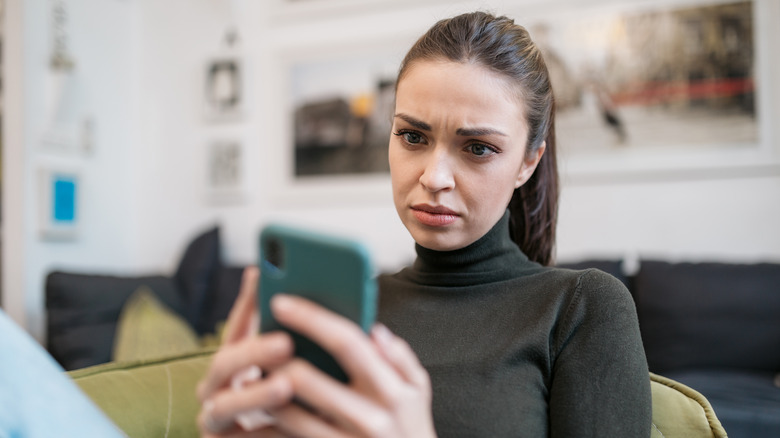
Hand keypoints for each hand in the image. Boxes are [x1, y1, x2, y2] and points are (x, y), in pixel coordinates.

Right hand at [196, 267, 295, 436]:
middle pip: (226, 362)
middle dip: (254, 351)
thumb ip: (309, 341)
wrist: (297, 436)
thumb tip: (340, 309)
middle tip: (286, 342)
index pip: (239, 325)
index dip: (248, 301)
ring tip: (285, 385)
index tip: (262, 274)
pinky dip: (251, 433)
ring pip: (223, 404)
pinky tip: (281, 423)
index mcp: (239, 359)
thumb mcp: (305, 367)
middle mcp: (220, 385)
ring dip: (254, 394)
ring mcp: (216, 417)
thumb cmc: (298, 403)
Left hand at [266, 295, 436, 437]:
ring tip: (251, 375)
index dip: (310, 319)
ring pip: (286, 414)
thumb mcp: (418, 389)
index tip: (280, 301)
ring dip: (262, 392)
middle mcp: (368, 418)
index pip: (346, 343)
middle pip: (305, 379)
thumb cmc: (411, 425)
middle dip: (273, 358)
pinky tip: (255, 412)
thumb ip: (399, 355)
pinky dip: (265, 425)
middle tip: (255, 341)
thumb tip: (374, 328)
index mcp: (391, 390)